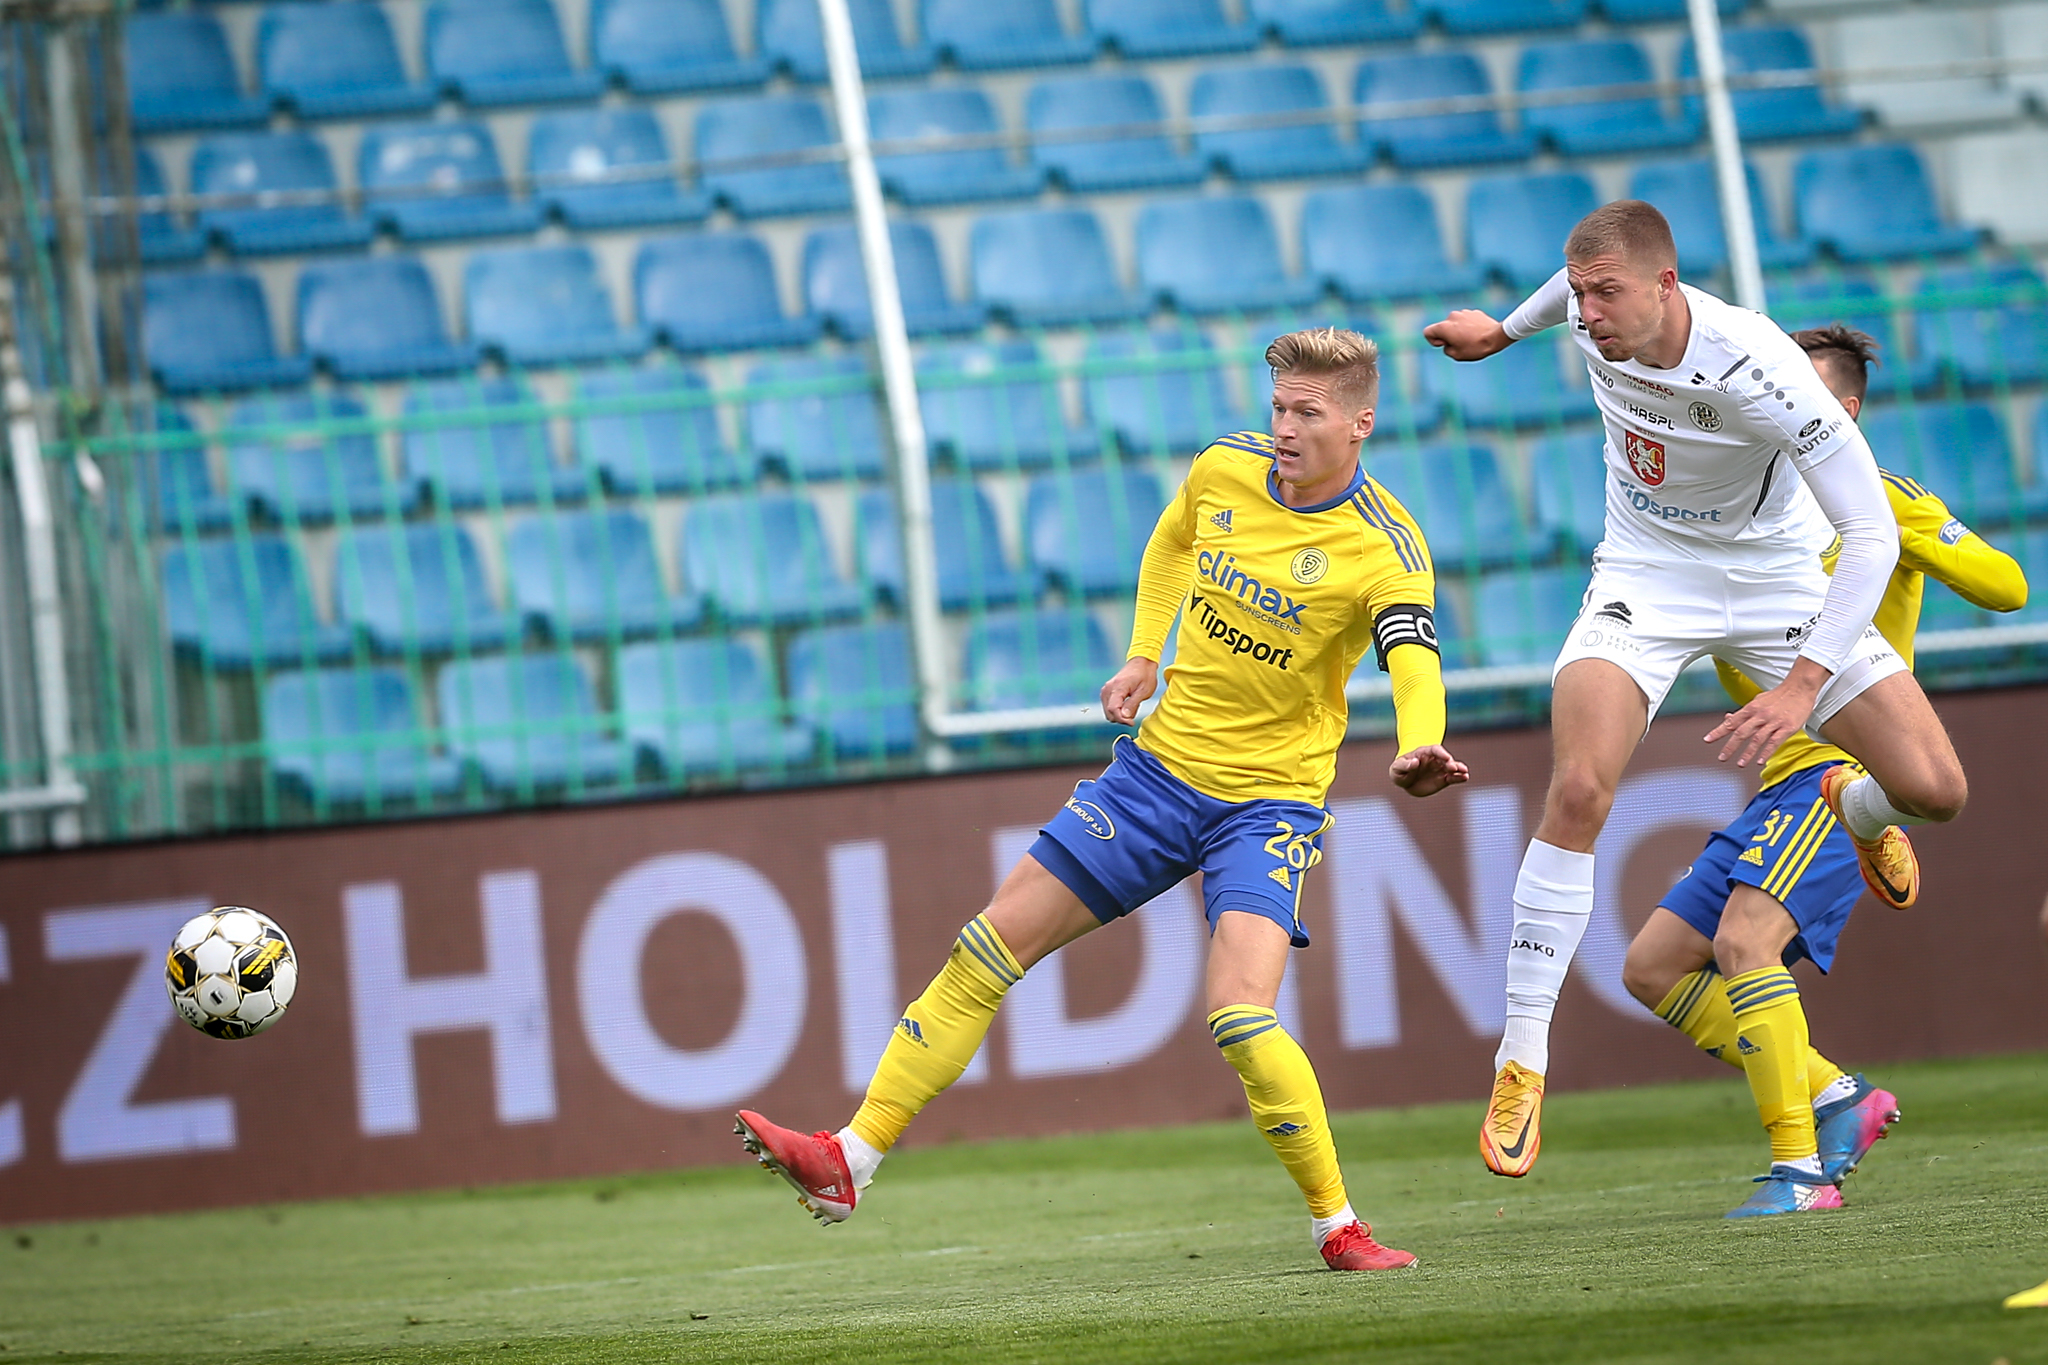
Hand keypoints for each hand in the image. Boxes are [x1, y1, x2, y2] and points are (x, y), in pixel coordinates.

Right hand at [1100, 657, 1158, 724]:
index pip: (1113, 709)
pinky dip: (1117, 710)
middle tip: (1133, 715)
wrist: (1141, 662)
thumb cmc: (1145, 675)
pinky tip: (1127, 706)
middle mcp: (1108, 689)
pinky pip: (1109, 707)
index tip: (1132, 723)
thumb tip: (1124, 717)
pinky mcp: (1107, 692)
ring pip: (1108, 712)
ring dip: (1119, 715)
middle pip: (1109, 713)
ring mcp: (1106, 690)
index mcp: (1117, 688)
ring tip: (1132, 708)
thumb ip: (1133, 704)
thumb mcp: (1143, 691)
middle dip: (1121, 718)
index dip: (1122, 719)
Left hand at [1390, 744, 1469, 797]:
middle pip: (1446, 758)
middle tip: (1453, 767)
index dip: (1441, 753)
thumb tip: (1415, 762)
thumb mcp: (1397, 768)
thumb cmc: (1400, 771)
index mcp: (1424, 753)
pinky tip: (1465, 778)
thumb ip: (1405, 765)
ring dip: (1459, 769)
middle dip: (1451, 762)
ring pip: (1452, 768)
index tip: (1447, 758)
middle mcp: (1435, 760)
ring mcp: (1440, 769)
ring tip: (1465, 772)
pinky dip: (1459, 778)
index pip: (1435, 750)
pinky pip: (1453, 778)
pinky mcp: (1443, 779)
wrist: (1405, 782)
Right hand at [1422, 310, 1511, 361]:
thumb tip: (1448, 343)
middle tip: (1461, 344)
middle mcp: (1451, 317)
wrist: (1496, 337)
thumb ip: (1447, 349)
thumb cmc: (1476, 347)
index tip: (1445, 345)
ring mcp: (1463, 313)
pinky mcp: (1474, 312)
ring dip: (1459, 331)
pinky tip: (1477, 334)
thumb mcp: (1456, 355)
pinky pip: (1466, 320)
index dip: (1433, 341)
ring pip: (1455, 323)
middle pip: (1443, 327)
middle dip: (1448, 336)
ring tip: (1471, 339)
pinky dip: (1468, 326)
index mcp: (1444, 327)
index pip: (1427, 332)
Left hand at [1704, 668, 1823, 766]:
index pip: (1732, 722)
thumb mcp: (1757, 701)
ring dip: (1747, 753)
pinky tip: (1759, 761)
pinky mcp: (1787, 727)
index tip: (1708, 740)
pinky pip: (1774, 741)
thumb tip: (1727, 718)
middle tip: (1722, 757)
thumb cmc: (1778, 696)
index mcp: (1751, 708)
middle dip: (1730, 746)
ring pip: (1757, 739)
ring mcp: (1774, 721)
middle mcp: (1760, 715)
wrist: (1799, 688)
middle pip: (1742, 732)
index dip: (1719, 731)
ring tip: (1740, 764)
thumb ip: (1743, 712)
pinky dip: (1766, 752)